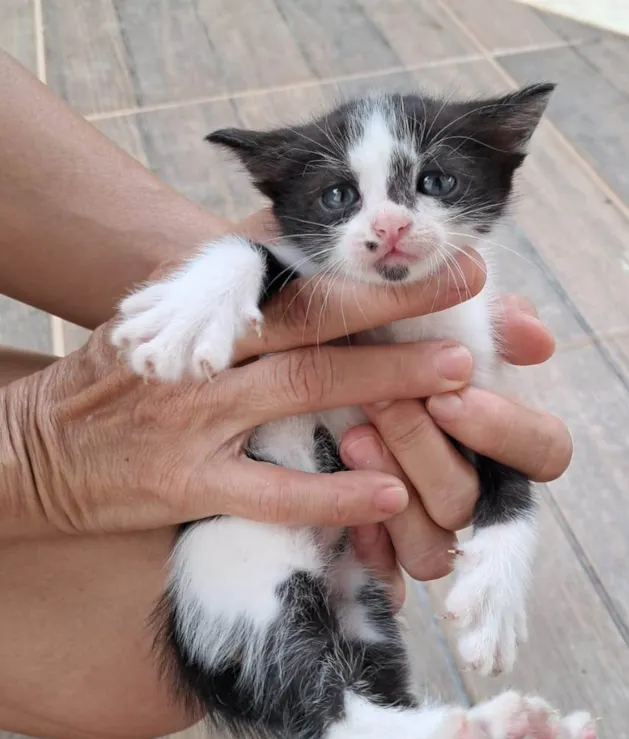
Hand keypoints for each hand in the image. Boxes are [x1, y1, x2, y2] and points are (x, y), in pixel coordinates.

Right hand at [2, 247, 483, 538]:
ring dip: (385, 382)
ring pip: (304, 391)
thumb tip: (298, 243)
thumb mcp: (166, 317)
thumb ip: (233, 285)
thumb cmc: (118, 380)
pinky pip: (271, 491)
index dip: (376, 265)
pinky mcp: (186, 483)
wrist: (36, 449)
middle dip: (398, 304)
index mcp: (204, 310)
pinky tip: (388, 493)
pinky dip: (332, 493)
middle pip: (315, 320)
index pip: (300, 275)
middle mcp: (206, 353)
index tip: (444, 258)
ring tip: (455, 379)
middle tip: (473, 295)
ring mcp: (196, 417)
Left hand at [341, 295, 571, 607]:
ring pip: (434, 551)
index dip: (507, 432)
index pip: (546, 452)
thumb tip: (538, 338)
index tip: (451, 395)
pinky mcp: (379, 559)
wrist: (292, 376)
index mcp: (492, 438)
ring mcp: (422, 530)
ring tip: (352, 439)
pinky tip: (335, 503)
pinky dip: (368, 544)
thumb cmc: (376, 345)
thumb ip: (484, 324)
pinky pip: (389, 579)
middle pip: (469, 498)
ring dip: (397, 496)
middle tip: (381, 402)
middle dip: (424, 449)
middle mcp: (463, 491)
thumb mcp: (421, 321)